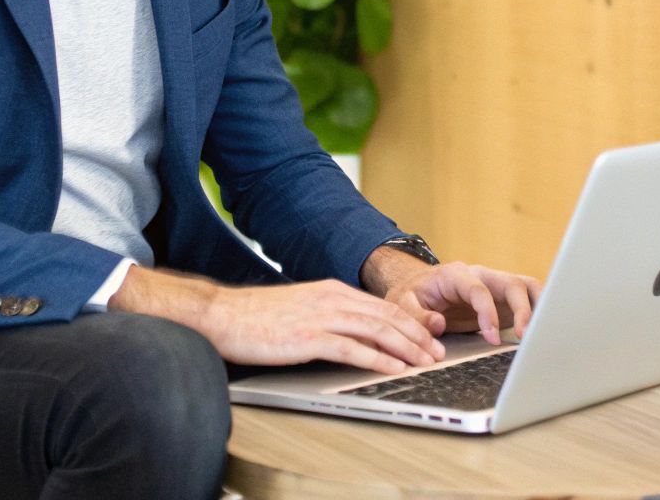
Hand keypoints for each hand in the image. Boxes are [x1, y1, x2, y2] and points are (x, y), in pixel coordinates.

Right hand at [110, 266, 444, 374]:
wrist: (222, 315)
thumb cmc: (257, 316)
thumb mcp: (302, 308)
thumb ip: (329, 316)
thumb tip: (354, 333)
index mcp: (332, 290)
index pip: (382, 307)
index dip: (410, 323)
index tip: (428, 337)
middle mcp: (332, 299)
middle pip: (387, 317)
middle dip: (417, 336)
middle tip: (437, 352)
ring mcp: (321, 316)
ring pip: (377, 331)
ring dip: (406, 348)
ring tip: (425, 362)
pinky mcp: (308, 337)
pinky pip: (352, 349)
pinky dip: (377, 359)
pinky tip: (393, 368)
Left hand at [384, 261, 542, 345]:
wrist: (418, 289)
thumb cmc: (412, 295)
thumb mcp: (402, 303)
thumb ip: (416, 315)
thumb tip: (438, 325)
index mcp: (456, 274)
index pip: (479, 290)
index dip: (488, 313)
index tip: (491, 337)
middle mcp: (481, 276)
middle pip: (511, 283)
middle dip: (523, 309)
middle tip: (524, 336)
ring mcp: (495, 286)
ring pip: (527, 287)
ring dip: (538, 308)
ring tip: (539, 335)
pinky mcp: (504, 299)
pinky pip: (529, 299)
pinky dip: (538, 312)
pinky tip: (539, 333)